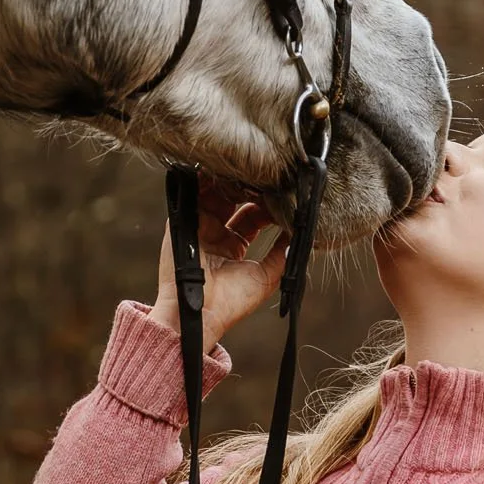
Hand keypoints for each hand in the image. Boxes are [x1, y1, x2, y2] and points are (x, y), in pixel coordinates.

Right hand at [149, 177, 288, 354]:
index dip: (266, 207)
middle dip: (251, 190)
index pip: (251, 218)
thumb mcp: (267, 276)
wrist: (201, 313)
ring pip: (216, 193)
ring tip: (250, 172)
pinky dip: (208, 178)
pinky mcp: (184, 221)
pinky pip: (194, 193)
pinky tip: (226, 170)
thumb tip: (299, 234)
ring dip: (233, 181)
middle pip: (234, 201)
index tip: (282, 198)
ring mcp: (199, 226)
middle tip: (268, 180)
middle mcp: (215, 235)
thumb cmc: (232, 302)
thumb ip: (282, 253)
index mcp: (233, 247)